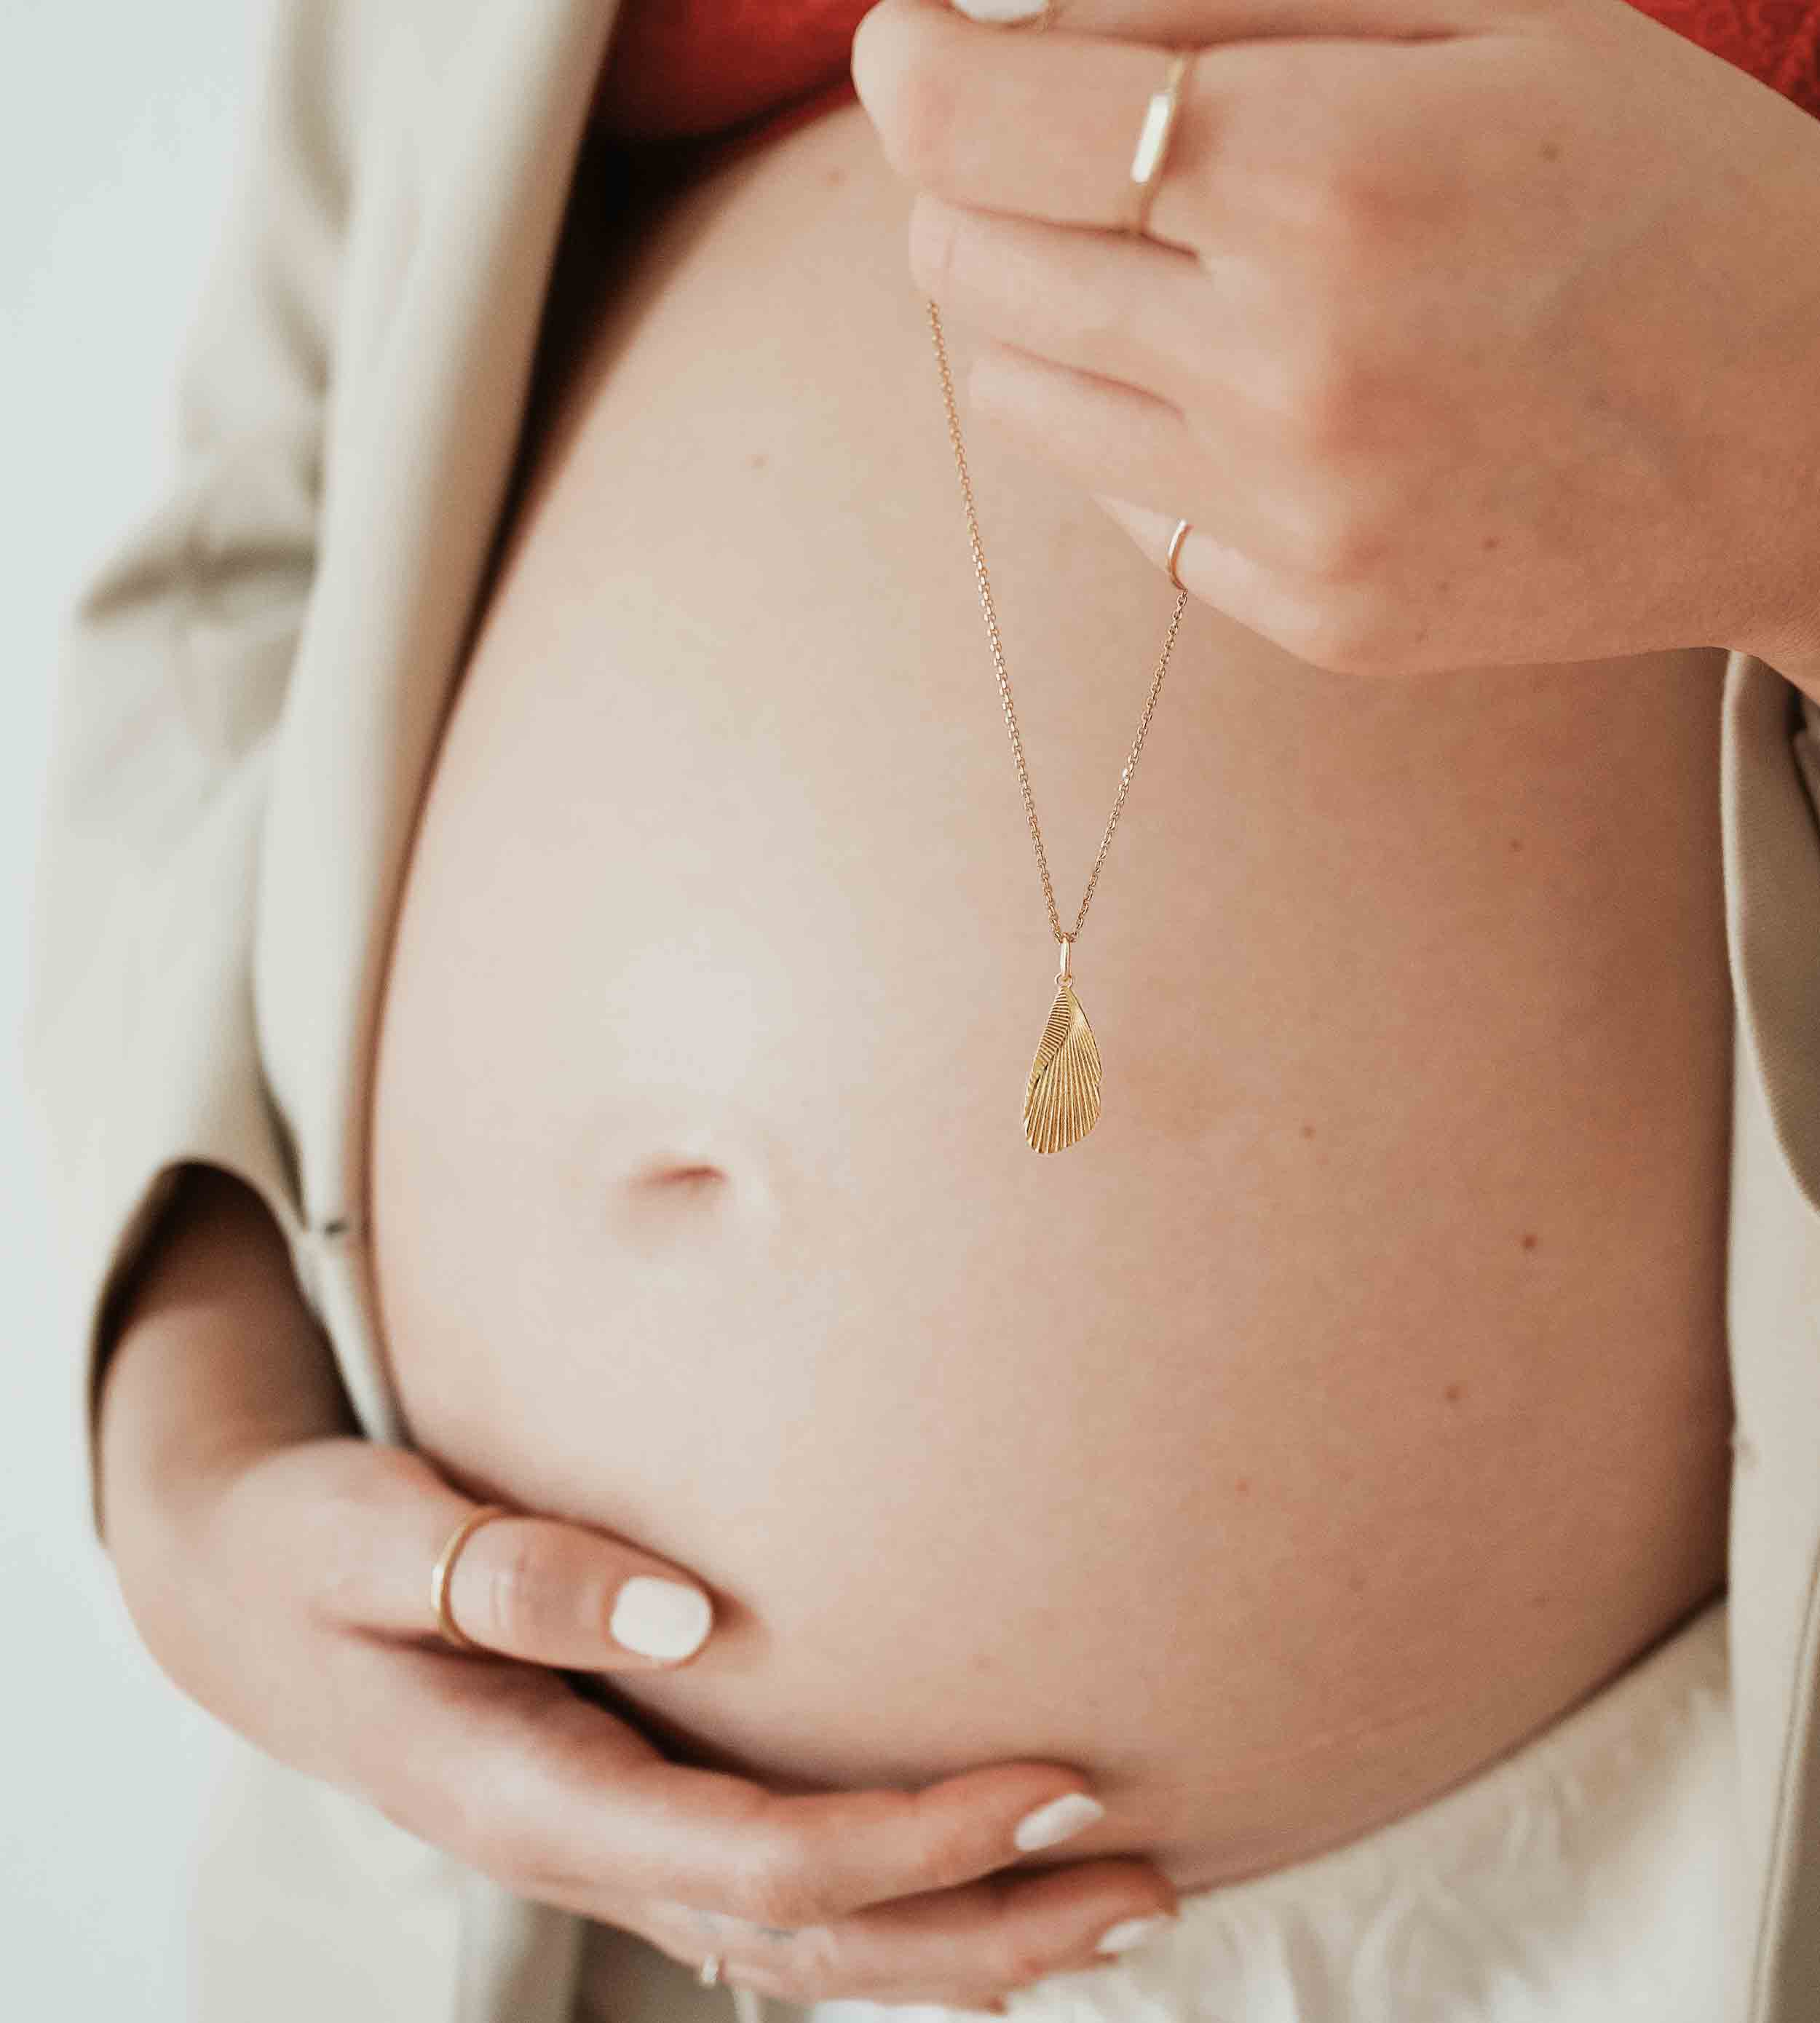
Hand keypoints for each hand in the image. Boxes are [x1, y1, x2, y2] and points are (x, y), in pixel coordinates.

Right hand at [98, 1169, 1177, 2010]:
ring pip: (807, 1943)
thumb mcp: (369, 1535)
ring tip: (1122, 1893)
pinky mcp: (634, 1802)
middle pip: (811, 1944)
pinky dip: (895, 1895)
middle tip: (1147, 1876)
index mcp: (527, 1792)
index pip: (755, 1863)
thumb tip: (680, 1609)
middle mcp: (586, 1845)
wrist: (250, 1600)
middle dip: (983, 1929)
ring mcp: (614, 1840)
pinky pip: (779, 1890)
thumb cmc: (312, 1551)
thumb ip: (506, 1573)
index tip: (1057, 1785)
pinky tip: (984, 1860)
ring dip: (965, 1932)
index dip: (914, 1846)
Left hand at [852, 0, 1819, 677]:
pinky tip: (1260, 388)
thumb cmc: (1666, 191)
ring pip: (1020, 395)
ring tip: (1179, 269)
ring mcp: (1293, 517)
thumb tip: (999, 33)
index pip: (982, 132)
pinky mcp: (1308, 614)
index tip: (906, 52)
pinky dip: (1144, 429)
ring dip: (1047, 312)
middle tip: (1058, 152)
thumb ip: (1224, 5)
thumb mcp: (1489, 15)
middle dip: (977, 190)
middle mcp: (1286, 370)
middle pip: (967, 270)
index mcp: (1330, 177)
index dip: (910, 75)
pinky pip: (1125, 506)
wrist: (1813, 438)